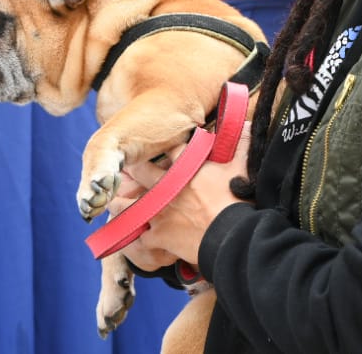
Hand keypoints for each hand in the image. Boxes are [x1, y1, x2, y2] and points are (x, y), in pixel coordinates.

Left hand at [125, 124, 250, 268]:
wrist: (234, 235)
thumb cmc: (239, 199)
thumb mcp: (242, 165)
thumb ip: (241, 141)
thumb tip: (246, 123)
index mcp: (185, 165)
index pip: (170, 149)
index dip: (166, 148)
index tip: (165, 152)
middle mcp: (167, 184)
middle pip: (141, 171)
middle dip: (135, 168)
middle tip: (131, 169)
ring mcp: (159, 210)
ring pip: (128, 204)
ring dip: (121, 202)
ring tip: (115, 202)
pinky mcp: (158, 236)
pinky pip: (138, 237)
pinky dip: (135, 237)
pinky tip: (130, 237)